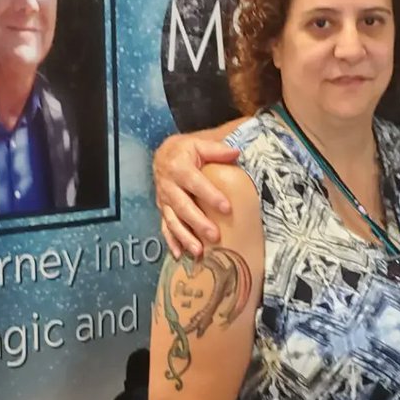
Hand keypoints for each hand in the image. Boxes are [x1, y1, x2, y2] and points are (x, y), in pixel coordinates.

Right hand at [153, 135, 239, 257]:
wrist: (162, 155)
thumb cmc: (185, 151)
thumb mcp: (199, 144)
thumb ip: (216, 149)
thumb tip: (236, 152)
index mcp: (179, 168)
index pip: (195, 183)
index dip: (210, 196)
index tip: (226, 208)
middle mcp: (168, 186)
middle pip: (183, 207)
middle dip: (198, 222)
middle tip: (214, 236)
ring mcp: (164, 200)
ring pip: (173, 221)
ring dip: (185, 237)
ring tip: (199, 251)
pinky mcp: (162, 210)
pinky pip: (165, 228)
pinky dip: (172, 242)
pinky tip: (180, 255)